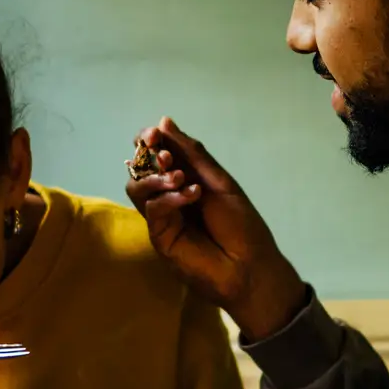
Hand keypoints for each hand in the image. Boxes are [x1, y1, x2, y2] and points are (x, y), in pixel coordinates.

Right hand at [125, 117, 307, 341]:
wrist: (251, 265)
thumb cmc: (241, 225)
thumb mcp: (219, 182)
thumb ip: (192, 154)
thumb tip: (163, 122)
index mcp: (185, 179)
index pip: (156, 153)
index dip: (150, 140)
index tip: (154, 133)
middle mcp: (168, 196)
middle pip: (140, 168)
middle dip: (149, 155)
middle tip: (165, 155)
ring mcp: (161, 217)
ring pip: (137, 188)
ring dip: (156, 177)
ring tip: (180, 178)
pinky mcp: (159, 237)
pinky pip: (152, 209)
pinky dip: (169, 197)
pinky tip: (192, 196)